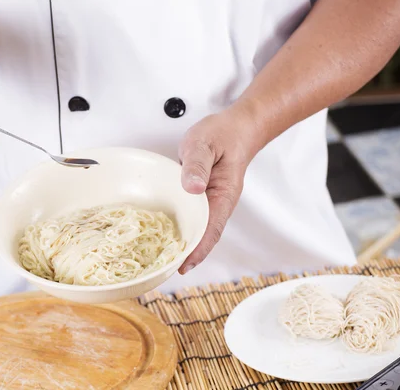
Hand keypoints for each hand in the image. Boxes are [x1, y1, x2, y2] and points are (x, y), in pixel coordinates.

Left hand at [178, 108, 262, 273]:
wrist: (236, 128)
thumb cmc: (223, 135)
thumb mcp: (204, 144)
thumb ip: (197, 165)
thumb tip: (192, 187)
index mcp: (223, 195)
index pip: (211, 229)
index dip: (198, 250)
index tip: (184, 266)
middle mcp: (218, 203)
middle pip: (204, 235)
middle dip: (187, 254)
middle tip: (165, 269)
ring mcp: (211, 201)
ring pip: (198, 227)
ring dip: (184, 243)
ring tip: (163, 259)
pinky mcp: (202, 196)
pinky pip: (192, 215)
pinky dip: (181, 227)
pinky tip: (166, 233)